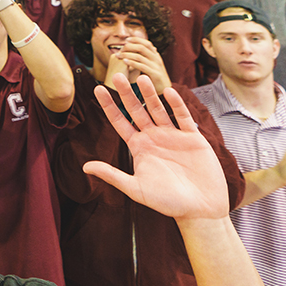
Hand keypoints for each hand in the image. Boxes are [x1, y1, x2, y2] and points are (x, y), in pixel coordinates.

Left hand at [84, 74, 228, 220]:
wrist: (200, 210)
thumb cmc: (167, 203)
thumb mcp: (136, 188)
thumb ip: (112, 175)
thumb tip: (85, 167)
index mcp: (138, 147)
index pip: (120, 121)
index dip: (109, 106)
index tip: (98, 89)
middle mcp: (154, 138)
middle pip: (137, 110)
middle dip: (127, 93)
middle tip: (118, 75)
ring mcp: (173, 136)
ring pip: (159, 109)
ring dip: (150, 94)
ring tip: (142, 77)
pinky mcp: (192, 138)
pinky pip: (183, 116)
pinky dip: (176, 104)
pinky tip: (169, 92)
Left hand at [112, 36, 170, 94]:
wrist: (164, 90)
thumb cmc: (154, 77)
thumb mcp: (150, 65)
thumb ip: (144, 57)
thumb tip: (132, 49)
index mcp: (156, 55)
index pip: (146, 43)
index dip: (136, 39)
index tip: (126, 40)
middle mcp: (157, 59)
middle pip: (142, 48)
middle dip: (129, 47)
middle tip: (120, 49)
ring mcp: (156, 66)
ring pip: (140, 56)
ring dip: (127, 55)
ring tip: (118, 55)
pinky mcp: (155, 74)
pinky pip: (141, 66)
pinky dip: (132, 63)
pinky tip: (124, 62)